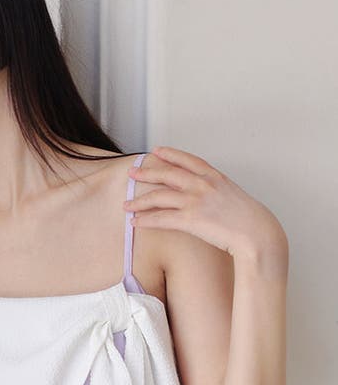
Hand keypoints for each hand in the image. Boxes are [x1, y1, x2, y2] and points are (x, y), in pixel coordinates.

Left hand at [123, 146, 287, 262]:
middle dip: (147, 172)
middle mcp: (203, 185)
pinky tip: (135, 222)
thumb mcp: (234, 196)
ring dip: (139, 201)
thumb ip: (218, 191)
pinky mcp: (190, 219)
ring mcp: (196, 201)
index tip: (157, 150)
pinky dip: (145, 220)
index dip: (171, 154)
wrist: (258, 234)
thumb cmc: (250, 220)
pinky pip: (161, 218)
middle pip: (167, 174)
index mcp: (215, 177)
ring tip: (126, 205)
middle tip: (133, 172)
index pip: (188, 160)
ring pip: (158, 196)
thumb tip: (208, 195)